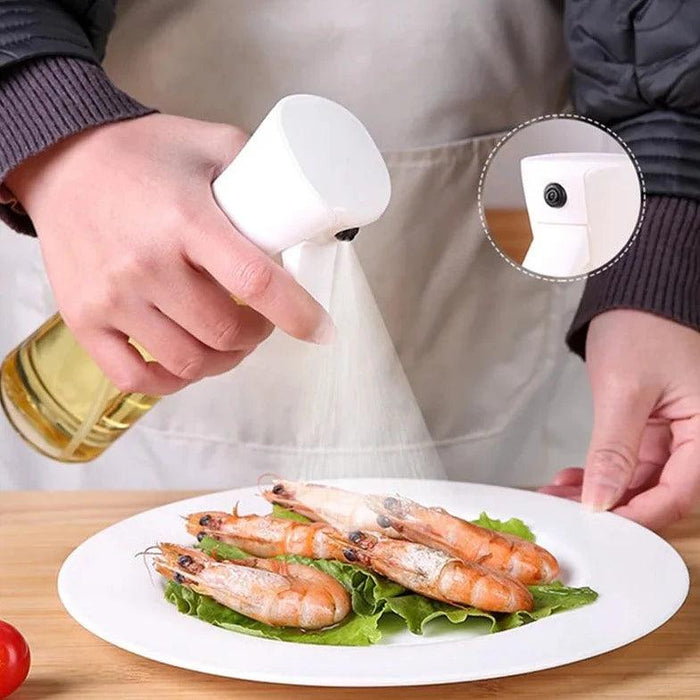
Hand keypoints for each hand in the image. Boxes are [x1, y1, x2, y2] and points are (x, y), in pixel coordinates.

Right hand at [5, 114, 333, 394]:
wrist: (58, 161)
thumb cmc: (140, 154)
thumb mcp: (208, 143)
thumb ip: (258, 172)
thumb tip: (301, 211)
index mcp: (185, 218)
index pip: (255, 282)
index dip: (299, 314)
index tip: (323, 331)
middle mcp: (145, 264)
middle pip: (225, 332)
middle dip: (259, 336)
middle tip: (263, 322)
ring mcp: (111, 298)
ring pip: (188, 361)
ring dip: (225, 361)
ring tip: (231, 342)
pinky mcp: (82, 320)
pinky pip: (134, 378)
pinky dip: (172, 382)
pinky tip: (189, 363)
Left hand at [540, 309, 699, 530]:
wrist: (636, 292)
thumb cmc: (642, 328)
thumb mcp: (625, 391)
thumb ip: (614, 451)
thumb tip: (601, 501)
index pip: (678, 493)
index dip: (637, 516)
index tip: (598, 525)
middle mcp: (699, 438)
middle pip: (660, 492)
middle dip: (612, 505)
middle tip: (567, 510)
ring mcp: (677, 434)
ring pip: (640, 480)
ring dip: (600, 490)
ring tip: (559, 494)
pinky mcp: (655, 427)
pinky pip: (630, 461)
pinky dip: (601, 471)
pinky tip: (572, 478)